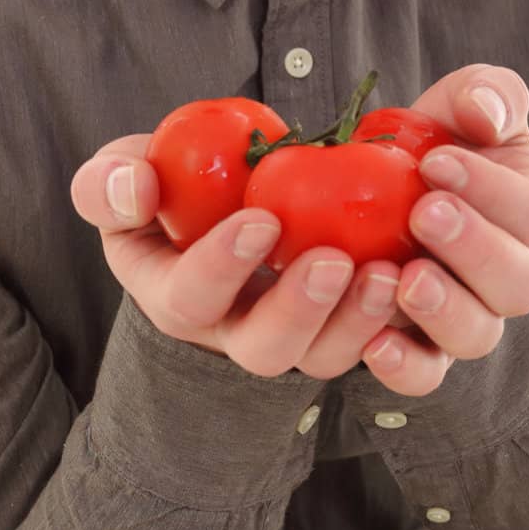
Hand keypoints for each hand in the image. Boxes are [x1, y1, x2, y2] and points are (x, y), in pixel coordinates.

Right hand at [70, 134, 430, 381]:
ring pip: (323, 357)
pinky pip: (371, 343)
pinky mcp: (338, 324)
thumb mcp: (124, 172)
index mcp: (174, 293)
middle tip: (335, 259)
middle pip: (263, 350)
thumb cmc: (163, 180)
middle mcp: (232, 329)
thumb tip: (134, 188)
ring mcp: (291, 332)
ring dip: (358, 321)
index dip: (222, 267)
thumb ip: (111, 182)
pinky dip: (396, 319)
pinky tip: (418, 275)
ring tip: (389, 272)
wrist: (217, 187)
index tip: (259, 219)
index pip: (190, 298)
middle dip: (300, 311)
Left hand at [352, 62, 528, 392]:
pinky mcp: (420, 346)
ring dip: (442, 309)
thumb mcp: (468, 102)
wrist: (393, 182)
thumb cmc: (442, 141)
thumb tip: (486, 114)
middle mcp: (509, 276)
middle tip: (423, 212)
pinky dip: (404, 367)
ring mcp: (466, 316)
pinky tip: (374, 342)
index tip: (435, 162)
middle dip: (472, 248)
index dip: (489, 191)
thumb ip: (489, 95)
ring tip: (403, 276)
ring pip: (475, 335)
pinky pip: (424, 374)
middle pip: (517, 285)